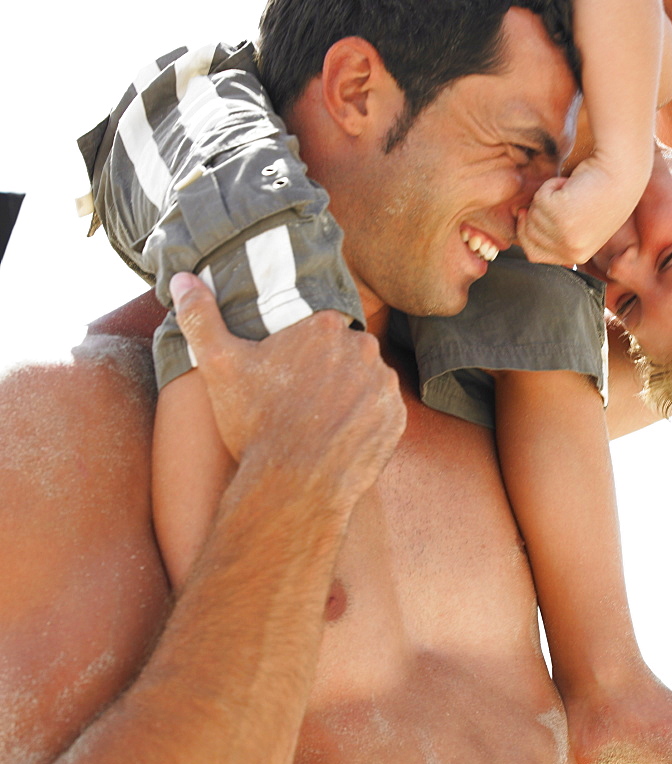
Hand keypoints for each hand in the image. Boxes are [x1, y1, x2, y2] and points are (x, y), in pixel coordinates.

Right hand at [171, 272, 404, 516]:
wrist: (296, 485)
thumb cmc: (257, 424)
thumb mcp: (219, 367)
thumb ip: (201, 317)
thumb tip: (181, 278)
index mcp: (325, 327)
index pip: (320, 329)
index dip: (303, 352)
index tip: (288, 375)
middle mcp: (363, 348)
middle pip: (345, 353)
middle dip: (328, 372)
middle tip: (300, 401)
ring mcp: (383, 383)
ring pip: (365, 381)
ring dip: (349, 395)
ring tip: (319, 422)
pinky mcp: (396, 417)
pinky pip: (382, 411)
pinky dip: (366, 421)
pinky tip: (340, 436)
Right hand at [517, 153, 644, 265]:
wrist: (620, 171)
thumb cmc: (603, 192)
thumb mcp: (582, 223)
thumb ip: (558, 235)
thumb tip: (524, 226)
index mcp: (577, 256)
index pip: (535, 254)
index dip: (526, 233)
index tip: (526, 214)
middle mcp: (571, 250)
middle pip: (529, 234)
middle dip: (537, 211)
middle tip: (563, 197)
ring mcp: (565, 235)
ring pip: (532, 213)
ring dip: (547, 196)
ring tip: (571, 190)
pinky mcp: (560, 215)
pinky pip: (540, 197)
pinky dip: (552, 185)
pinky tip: (571, 183)